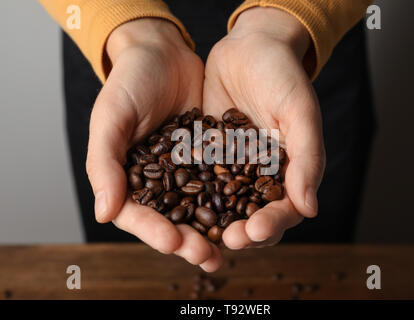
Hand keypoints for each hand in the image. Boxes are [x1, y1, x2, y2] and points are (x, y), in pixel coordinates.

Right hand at [86, 19, 222, 271]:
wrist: (163, 53)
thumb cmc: (128, 82)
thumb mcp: (110, 118)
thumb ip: (105, 164)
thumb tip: (103, 213)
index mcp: (128, 177)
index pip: (138, 214)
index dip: (154, 231)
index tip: (173, 242)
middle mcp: (158, 180)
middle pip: (172, 219)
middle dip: (189, 240)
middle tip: (206, 256)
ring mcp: (186, 171)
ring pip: (200, 207)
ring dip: (214, 229)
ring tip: (230, 245)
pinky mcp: (211, 158)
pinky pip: (223, 181)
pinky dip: (234, 198)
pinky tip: (248, 212)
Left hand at [203, 7, 325, 248]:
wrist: (250, 48)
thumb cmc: (283, 75)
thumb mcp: (299, 112)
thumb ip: (307, 158)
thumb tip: (310, 207)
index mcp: (289, 172)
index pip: (284, 211)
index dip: (271, 225)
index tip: (254, 232)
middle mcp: (259, 177)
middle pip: (250, 217)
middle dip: (238, 233)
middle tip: (222, 242)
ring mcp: (231, 169)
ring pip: (221, 206)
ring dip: (209, 224)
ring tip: (194, 237)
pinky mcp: (206, 156)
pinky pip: (195, 181)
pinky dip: (185, 196)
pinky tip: (170, 206)